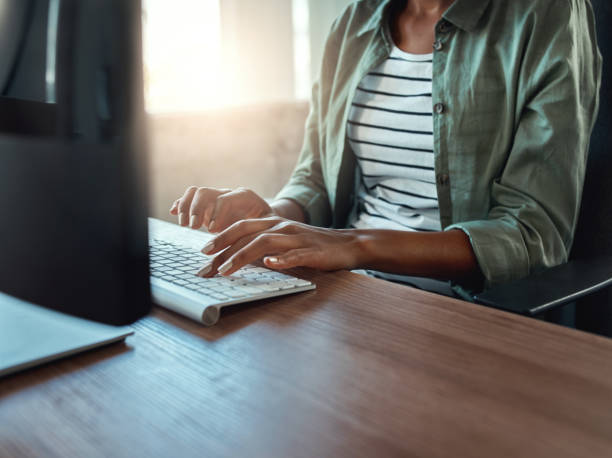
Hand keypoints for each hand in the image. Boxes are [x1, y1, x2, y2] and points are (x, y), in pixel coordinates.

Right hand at [169, 187, 272, 232]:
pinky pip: (191, 199)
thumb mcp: (269, 230)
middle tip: (194, 228)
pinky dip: (181, 204)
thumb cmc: (271, 229)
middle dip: (196, 210)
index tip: (212, 230)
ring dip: (186, 207)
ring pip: (196, 193)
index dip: (216, 213)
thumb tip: (255, 249)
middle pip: (206, 193)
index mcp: (246, 197)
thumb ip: (261, 236)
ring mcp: (217, 198)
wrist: (270, 221)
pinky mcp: (208, 206)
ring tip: (185, 225)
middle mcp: (229, 194)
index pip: (225, 199)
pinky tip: (173, 213)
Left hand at [197, 217, 364, 276]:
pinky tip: (269, 265)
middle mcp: (282, 227)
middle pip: (246, 233)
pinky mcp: (311, 251)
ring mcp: (296, 238)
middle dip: (223, 249)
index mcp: (274, 224)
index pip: (241, 228)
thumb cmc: (314, 247)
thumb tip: (239, 257)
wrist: (348, 245)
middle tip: (206, 266)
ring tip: (226, 270)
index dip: (221, 238)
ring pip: (264, 243)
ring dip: (242, 256)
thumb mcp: (286, 243)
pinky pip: (294, 254)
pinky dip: (280, 259)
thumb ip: (265, 246)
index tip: (203, 253)